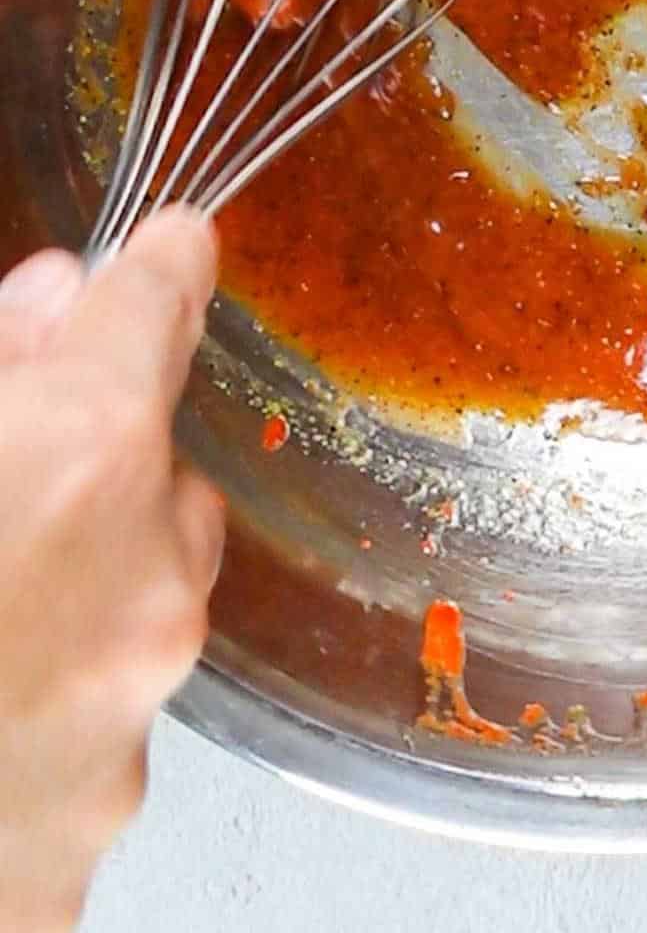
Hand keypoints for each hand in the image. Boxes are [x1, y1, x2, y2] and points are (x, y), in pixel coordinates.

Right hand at [0, 211, 222, 932]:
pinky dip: (40, 706)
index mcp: (82, 453)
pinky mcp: (89, 833)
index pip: (158, 309)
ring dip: (72, 587)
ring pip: (137, 603)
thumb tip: (49, 300)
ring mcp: (127, 720)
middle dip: (92, 462)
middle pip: (156, 473)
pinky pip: (94, 726)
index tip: (173, 246)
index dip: (160, 268)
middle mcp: (142, 581)